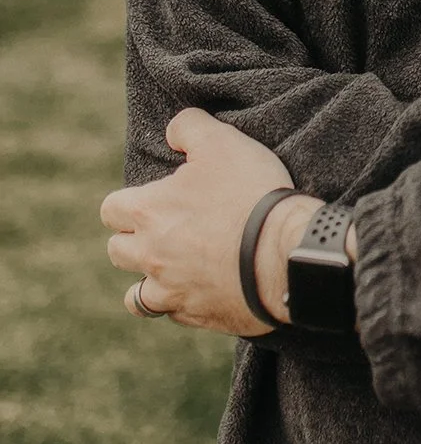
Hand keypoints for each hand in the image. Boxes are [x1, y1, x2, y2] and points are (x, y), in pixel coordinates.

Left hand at [100, 108, 294, 335]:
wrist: (286, 252)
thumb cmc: (250, 193)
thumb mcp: (222, 141)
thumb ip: (189, 128)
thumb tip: (172, 132)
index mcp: (148, 213)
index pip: (111, 209)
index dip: (128, 202)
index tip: (152, 199)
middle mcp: (150, 256)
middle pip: (117, 252)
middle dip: (133, 240)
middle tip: (165, 230)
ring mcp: (171, 291)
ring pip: (136, 296)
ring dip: (149, 282)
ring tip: (173, 269)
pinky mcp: (197, 316)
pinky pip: (175, 314)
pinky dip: (183, 303)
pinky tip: (204, 288)